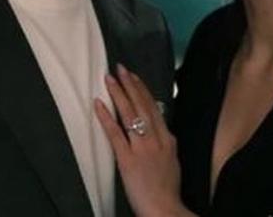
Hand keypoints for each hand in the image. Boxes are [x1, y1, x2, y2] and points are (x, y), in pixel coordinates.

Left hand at [95, 65, 193, 216]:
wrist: (164, 209)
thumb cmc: (168, 189)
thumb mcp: (173, 161)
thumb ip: (168, 144)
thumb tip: (163, 132)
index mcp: (167, 139)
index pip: (154, 108)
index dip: (143, 90)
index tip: (134, 76)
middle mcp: (155, 139)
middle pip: (142, 105)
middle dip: (130, 85)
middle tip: (120, 68)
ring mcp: (141, 148)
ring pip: (129, 114)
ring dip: (118, 94)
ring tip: (109, 79)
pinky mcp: (127, 159)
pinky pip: (115, 134)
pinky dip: (106, 117)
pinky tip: (99, 104)